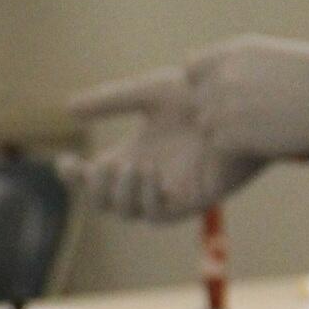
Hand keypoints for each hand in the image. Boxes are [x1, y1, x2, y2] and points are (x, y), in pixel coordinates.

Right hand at [64, 37, 308, 221]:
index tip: (65, 162)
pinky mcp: (190, 201)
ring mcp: (168, 193)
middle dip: (93, 189)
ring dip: (118, 193)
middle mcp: (148, 179)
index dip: (75, 176)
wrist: (244, 104)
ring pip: (126, 212)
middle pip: (105, 201)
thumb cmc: (203, 96)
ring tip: (127, 166)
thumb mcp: (149, 92)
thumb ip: (110, 101)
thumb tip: (67, 107)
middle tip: (95, 168)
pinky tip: (147, 173)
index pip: (95, 177)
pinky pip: (156, 215)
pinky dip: (145, 198)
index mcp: (135, 156)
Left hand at [186, 35, 308, 161]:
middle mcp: (223, 77)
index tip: (225, 92)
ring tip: (261, 126)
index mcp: (234, 52)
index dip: (204, 84)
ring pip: (206, 125)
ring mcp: (224, 106)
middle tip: (250, 116)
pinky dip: (236, 146)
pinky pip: (218, 145)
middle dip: (216, 110)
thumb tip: (217, 85)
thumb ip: (240, 69)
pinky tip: (265, 138)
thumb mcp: (275, 59)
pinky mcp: (230, 135)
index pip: (191, 68)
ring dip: (226, 130)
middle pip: (196, 101)